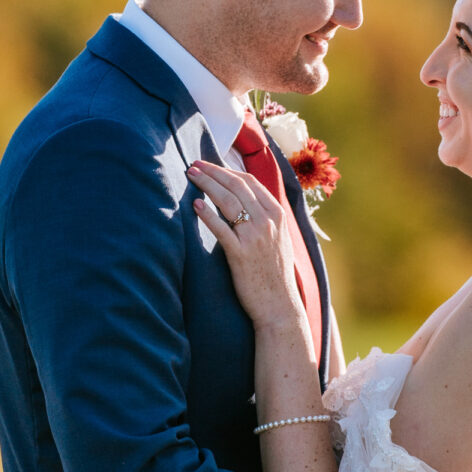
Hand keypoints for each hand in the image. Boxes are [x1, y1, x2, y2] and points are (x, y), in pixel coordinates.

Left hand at [188, 161, 302, 331]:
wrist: (280, 305)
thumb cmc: (275, 274)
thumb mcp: (278, 239)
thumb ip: (265, 218)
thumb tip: (246, 202)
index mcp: (277, 215)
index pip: (250, 182)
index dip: (227, 170)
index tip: (210, 165)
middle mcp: (268, 221)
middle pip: (237, 186)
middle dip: (213, 172)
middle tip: (194, 165)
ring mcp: (255, 237)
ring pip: (228, 201)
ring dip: (207, 185)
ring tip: (191, 176)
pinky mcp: (241, 254)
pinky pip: (221, 228)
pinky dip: (208, 214)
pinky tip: (195, 205)